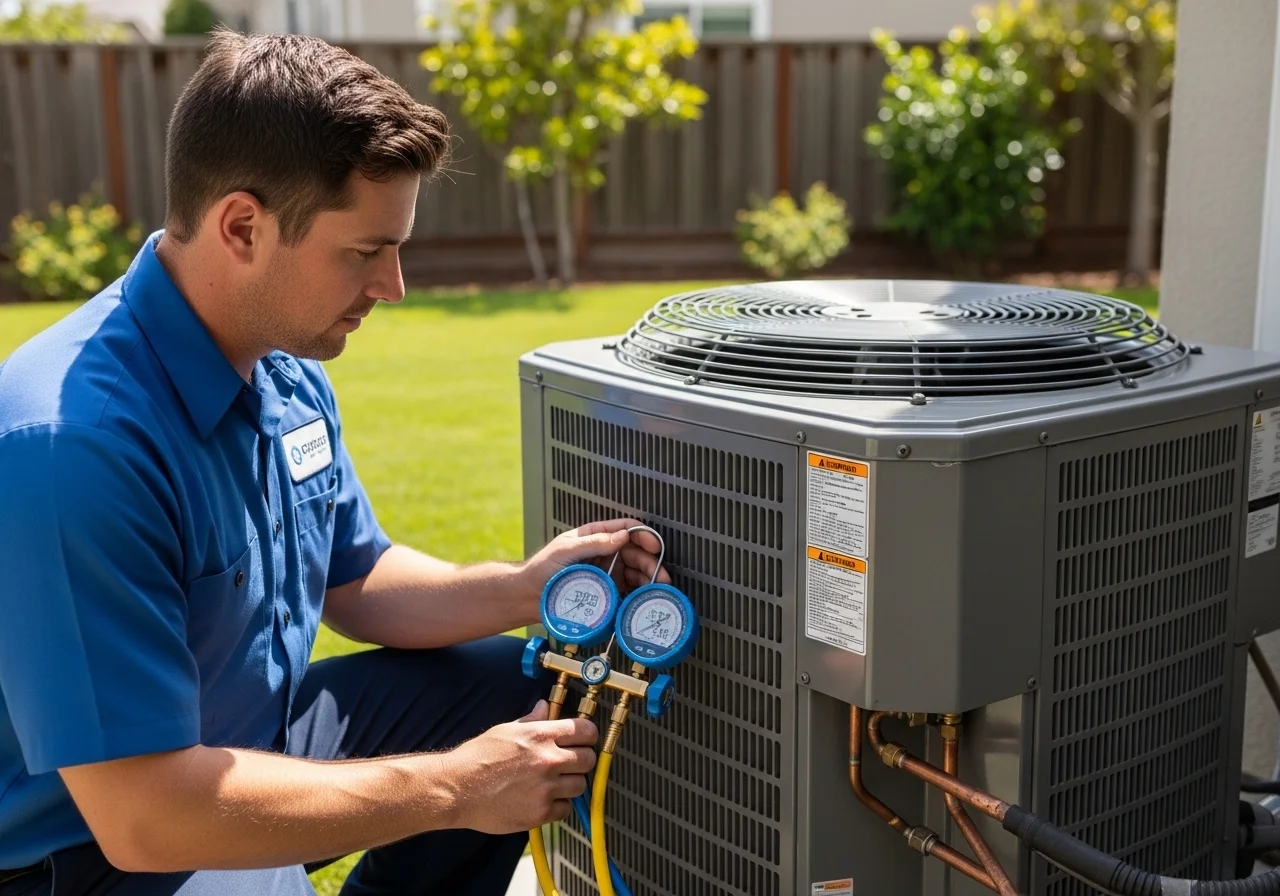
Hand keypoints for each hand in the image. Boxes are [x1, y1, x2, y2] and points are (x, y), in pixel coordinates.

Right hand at [444, 701, 598, 833]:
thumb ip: (531, 720)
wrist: (457, 788)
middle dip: (582, 760)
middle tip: (570, 763)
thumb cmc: (477, 758)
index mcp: (541, 735)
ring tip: (553, 783)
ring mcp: (546, 788)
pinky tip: (542, 799)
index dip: (588, 735)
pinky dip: (557, 805)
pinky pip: (565, 808)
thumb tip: (544, 707)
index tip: (585, 740)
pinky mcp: (540, 812)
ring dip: (571, 784)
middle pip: (589, 759)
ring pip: (581, 785)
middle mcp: (548, 760)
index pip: (586, 730)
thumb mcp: (505, 730)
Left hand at [523, 519, 670, 602]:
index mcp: (595, 537)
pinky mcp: (606, 593)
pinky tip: (645, 598)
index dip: (642, 535)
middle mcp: (604, 554)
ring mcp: (607, 574)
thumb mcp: (567, 549)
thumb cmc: (542, 569)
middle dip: (651, 562)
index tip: (652, 545)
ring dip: (649, 579)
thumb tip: (622, 536)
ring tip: (657, 589)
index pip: (624, 529)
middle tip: (661, 575)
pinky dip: (638, 594)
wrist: (529, 597)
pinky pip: (627, 591)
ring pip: (635, 573)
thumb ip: (594, 542)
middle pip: (635, 554)